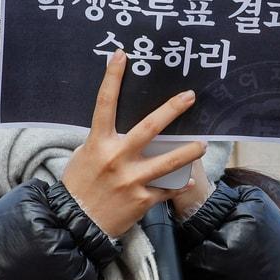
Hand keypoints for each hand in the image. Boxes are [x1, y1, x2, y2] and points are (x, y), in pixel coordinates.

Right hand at [62, 51, 206, 236]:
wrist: (77, 223)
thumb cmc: (81, 185)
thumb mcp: (85, 156)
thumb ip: (105, 139)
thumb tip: (122, 123)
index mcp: (99, 143)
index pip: (104, 104)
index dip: (112, 78)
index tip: (122, 55)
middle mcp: (116, 158)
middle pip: (149, 128)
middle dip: (172, 110)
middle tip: (190, 97)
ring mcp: (131, 180)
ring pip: (169, 161)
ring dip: (189, 151)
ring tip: (202, 143)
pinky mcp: (143, 200)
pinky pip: (168, 188)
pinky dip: (179, 183)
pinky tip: (188, 179)